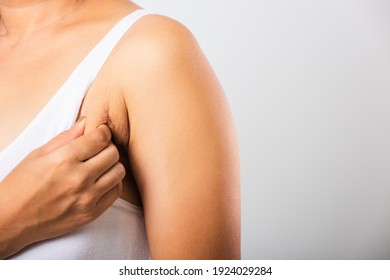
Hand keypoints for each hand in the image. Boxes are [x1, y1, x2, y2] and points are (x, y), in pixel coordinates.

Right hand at [0, 117, 124, 258]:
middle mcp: (78, 178)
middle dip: (108, 147)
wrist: (10, 219)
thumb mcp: (38, 154)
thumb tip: (86, 121)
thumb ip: (66, 137)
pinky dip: (112, 184)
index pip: (100, 138)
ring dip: (112, 165)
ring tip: (100, 166)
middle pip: (113, 154)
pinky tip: (101, 181)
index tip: (100, 133)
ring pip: (118, 172)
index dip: (103, 132)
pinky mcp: (90, 214)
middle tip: (99, 150)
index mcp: (64, 159)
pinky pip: (116, 192)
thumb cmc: (21, 185)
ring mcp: (86, 198)